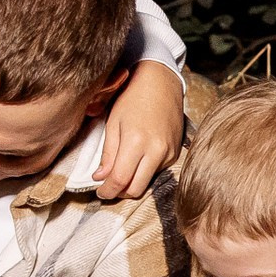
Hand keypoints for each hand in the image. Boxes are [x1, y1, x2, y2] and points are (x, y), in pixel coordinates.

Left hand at [92, 61, 183, 199]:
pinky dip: (144, 172)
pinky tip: (138, 159)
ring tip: (122, 170)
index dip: (107, 191)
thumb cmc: (133, 98)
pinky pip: (157, 172)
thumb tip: (100, 177)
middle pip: (136, 189)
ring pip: (147, 182)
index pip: (120, 180)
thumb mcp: (113, 123)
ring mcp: (169, 153)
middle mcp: (156, 151)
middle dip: (119, 192)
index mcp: (136, 142)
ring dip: (132, 182)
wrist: (161, 83)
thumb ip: (107, 154)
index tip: (100, 191)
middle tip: (108, 187)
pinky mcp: (175, 153)